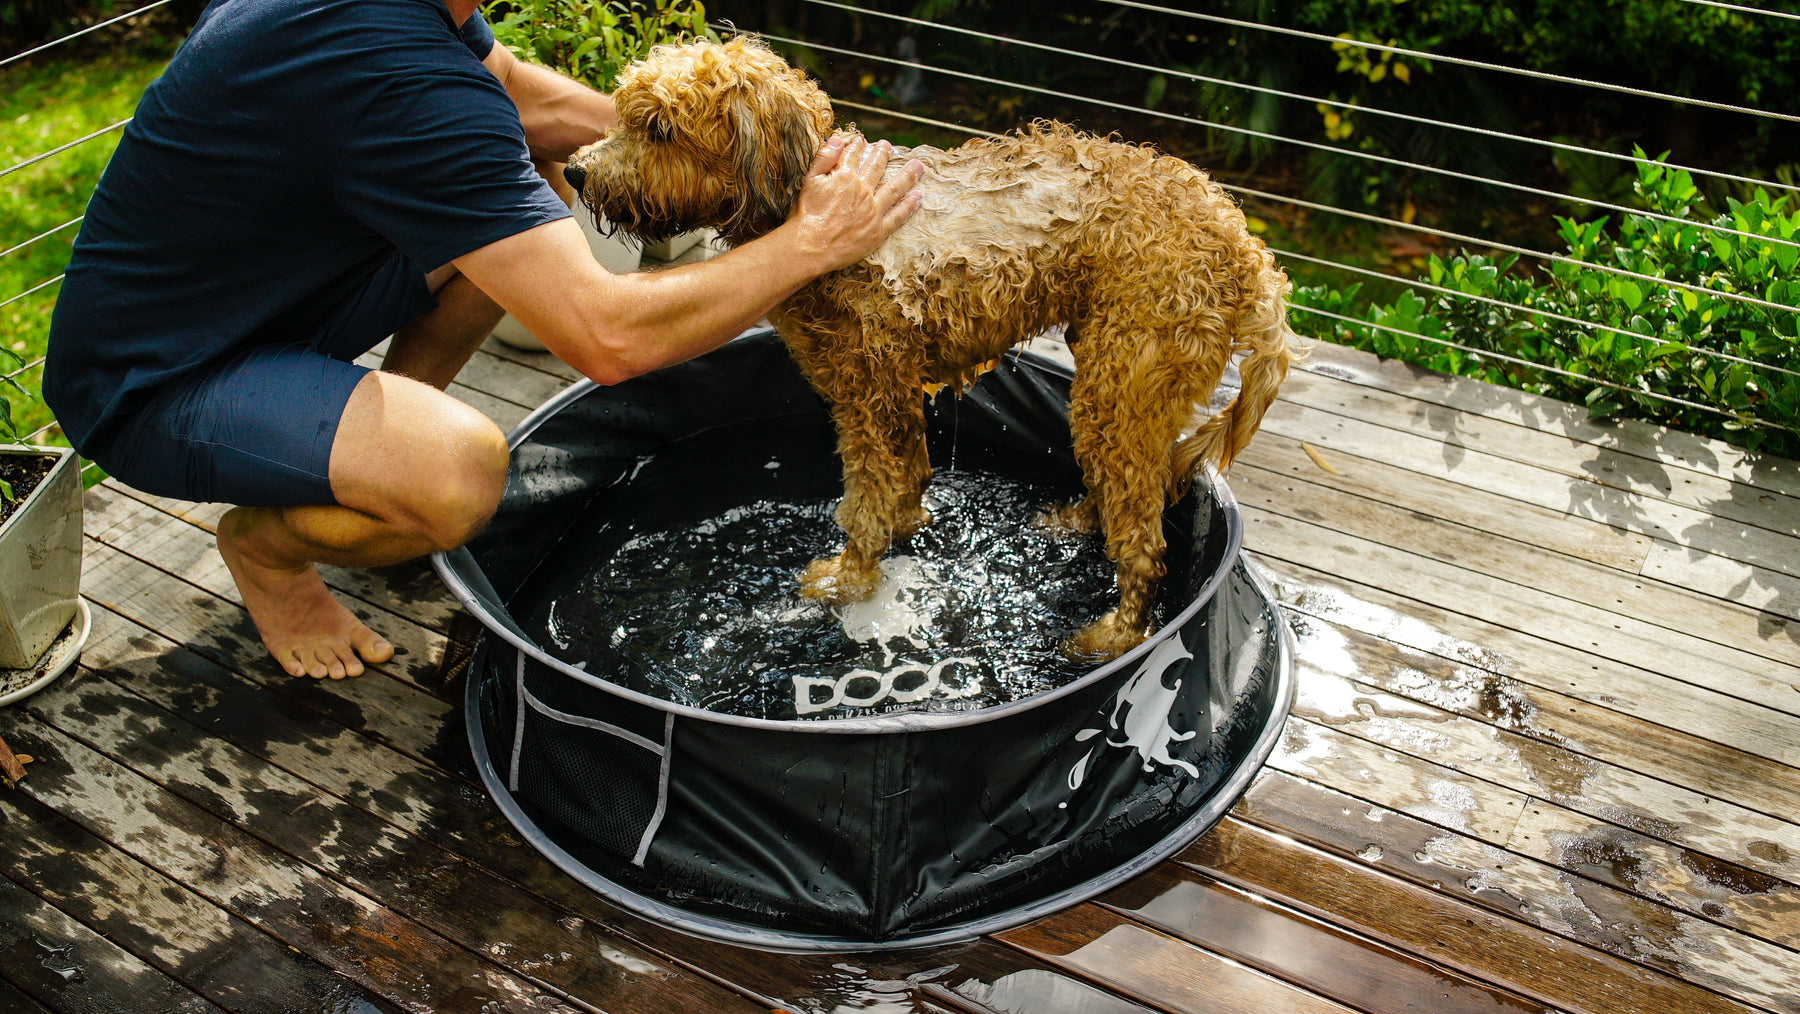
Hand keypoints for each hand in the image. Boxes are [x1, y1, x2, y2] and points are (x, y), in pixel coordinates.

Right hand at [789, 135, 924, 273]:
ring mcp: (873, 211)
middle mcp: (863, 190)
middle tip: (888, 146)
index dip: (858, 146)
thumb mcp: (809, 180)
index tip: (863, 141)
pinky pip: (898, 215)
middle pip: (876, 167)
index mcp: (845, 177)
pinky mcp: (878, 230)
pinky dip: (910, 205)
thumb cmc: (806, 216)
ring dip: (908, 175)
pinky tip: (919, 196)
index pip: (853, 155)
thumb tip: (837, 139)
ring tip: (918, 166)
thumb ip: (824, 158)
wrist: (810, 247)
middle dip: (883, 154)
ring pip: (894, 188)